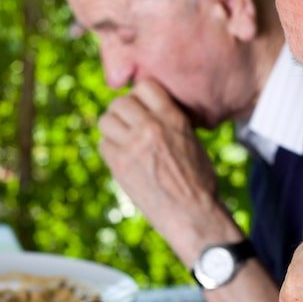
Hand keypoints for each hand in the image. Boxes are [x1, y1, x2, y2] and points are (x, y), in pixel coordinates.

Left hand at [97, 81, 239, 261]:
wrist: (193, 215)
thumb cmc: (199, 181)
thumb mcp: (193, 142)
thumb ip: (170, 123)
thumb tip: (149, 112)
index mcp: (173, 118)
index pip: (145, 86)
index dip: (140, 96)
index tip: (143, 108)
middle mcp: (151, 127)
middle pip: (120, 102)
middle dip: (123, 113)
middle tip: (130, 127)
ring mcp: (132, 146)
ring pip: (106, 121)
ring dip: (113, 129)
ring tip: (124, 142)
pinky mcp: (119, 165)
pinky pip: (103, 145)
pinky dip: (110, 150)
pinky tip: (123, 160)